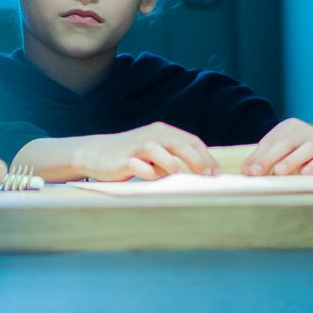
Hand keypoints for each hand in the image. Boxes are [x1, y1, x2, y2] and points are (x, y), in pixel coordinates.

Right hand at [17, 122, 216, 181]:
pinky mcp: (123, 160)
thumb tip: (202, 172)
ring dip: (173, 168)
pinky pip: (141, 167)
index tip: (216, 174)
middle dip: (197, 162)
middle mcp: (152, 135)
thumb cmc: (132, 155)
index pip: (191, 141)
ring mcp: (137, 147)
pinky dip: (150, 175)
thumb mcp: (155, 150)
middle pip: (180, 144)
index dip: (206, 157)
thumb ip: (175, 156)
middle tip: (208, 178)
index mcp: (163, 131)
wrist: (96, 153)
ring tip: (180, 180)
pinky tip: (155, 181)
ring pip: (161, 153)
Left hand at [238, 117, 312, 175]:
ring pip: (308, 148)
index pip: (271, 141)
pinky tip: (305, 173)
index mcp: (290, 128)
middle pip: (287, 143)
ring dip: (292, 160)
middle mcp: (306, 132)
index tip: (247, 172)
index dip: (258, 157)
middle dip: (270, 158)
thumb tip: (246, 171)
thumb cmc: (302, 155)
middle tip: (258, 172)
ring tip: (279, 171)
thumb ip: (264, 159)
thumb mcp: (283, 152)